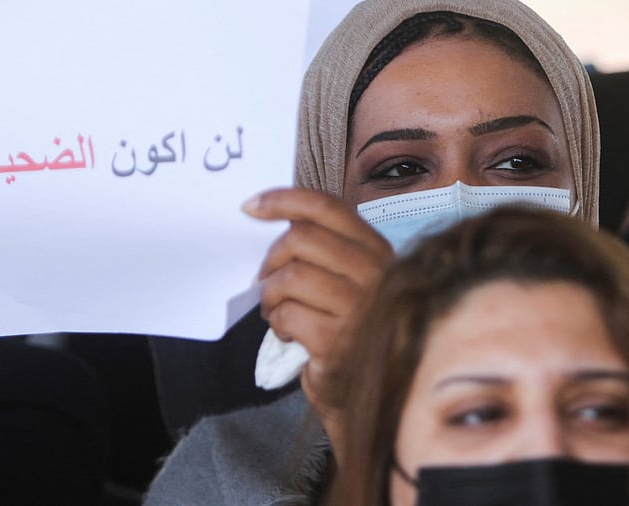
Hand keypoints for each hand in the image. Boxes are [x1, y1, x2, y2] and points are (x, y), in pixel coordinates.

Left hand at [243, 187, 392, 443]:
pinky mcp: (340, 342)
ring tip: (275, 312)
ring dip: (270, 295)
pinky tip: (288, 333)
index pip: (327, 208)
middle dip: (271, 259)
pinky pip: (288, 314)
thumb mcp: (345, 282)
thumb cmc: (349, 333)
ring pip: (291, 276)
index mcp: (378, 251)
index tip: (250, 206)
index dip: (283, 200)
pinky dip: (277, 322)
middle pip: (301, 239)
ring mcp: (362, 309)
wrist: (369, 399)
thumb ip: (323, 251)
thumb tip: (270, 220)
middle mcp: (377, 274)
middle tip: (265, 283)